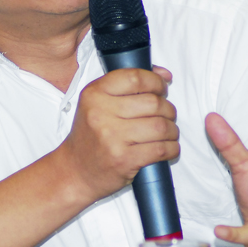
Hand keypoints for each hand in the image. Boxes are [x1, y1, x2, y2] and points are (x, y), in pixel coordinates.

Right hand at [59, 66, 178, 202]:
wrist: (75, 171)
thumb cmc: (91, 136)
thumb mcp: (98, 104)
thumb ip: (128, 85)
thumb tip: (164, 75)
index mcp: (94, 94)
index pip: (135, 78)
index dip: (155, 82)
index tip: (161, 89)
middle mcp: (101, 114)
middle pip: (153, 103)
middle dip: (168, 109)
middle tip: (166, 116)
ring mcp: (112, 138)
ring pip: (161, 126)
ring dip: (172, 130)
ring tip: (168, 133)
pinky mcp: (124, 159)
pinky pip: (161, 149)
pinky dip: (172, 148)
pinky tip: (168, 148)